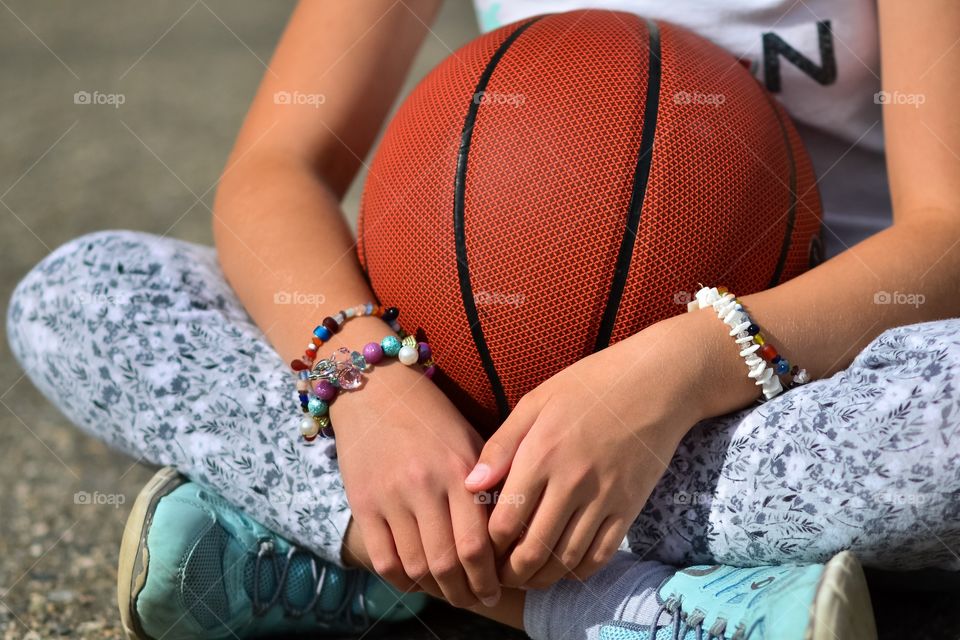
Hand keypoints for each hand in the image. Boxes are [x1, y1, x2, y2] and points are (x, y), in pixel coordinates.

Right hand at [333, 360, 500, 606]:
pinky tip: (416, 580)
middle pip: (447, 563)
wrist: (376, 389)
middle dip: (466, 592)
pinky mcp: (363, 503)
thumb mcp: (470, 440)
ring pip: (416, 566)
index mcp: (459, 470)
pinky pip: (383, 559)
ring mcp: (390, 496)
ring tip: (450, 593)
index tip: (497, 588)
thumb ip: (488, 484)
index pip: (478, 543)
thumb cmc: (433, 416)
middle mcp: (424, 485)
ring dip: (436, 590)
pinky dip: (402, 579)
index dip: (489, 577)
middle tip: (476, 599)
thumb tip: (509, 535)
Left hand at [464, 315, 712, 589]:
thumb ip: (501, 445)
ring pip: (566, 560)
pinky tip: (564, 569)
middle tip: (500, 577)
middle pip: (533, 550)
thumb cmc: (590, 386)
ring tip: (527, 578)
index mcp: (541, 454)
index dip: (488, 545)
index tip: (482, 549)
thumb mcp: (536, 402)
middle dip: (511, 573)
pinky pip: (601, 554)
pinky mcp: (630, 507)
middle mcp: (571, 482)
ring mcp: (604, 498)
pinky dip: (579, 571)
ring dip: (542, 578)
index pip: (504, 521)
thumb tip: (470, 485)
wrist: (657, 383)